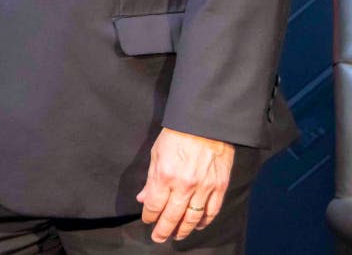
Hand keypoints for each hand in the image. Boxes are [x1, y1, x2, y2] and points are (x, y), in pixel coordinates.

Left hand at [137, 127, 234, 242]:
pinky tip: (197, 226)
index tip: (147, 220)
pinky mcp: (219, 186)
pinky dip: (204, 221)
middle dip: (163, 229)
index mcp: (165, 176)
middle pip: (172, 216)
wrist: (206, 123)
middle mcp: (184, 185)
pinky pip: (212, 211)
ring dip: (183, 230)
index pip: (154, 204)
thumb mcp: (156, 153)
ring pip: (192, 218)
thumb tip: (143, 197)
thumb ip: (150, 179)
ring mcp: (204, 188)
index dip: (149, 215)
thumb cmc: (177, 135)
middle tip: (158, 238)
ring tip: (176, 236)